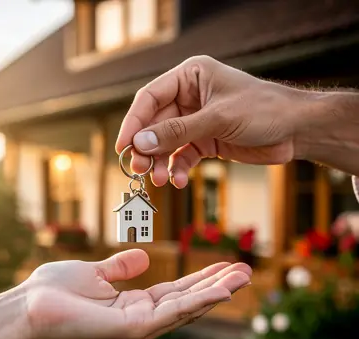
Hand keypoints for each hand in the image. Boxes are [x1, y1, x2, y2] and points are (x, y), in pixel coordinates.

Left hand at [23, 249, 250, 338]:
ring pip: (187, 307)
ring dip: (216, 292)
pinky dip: (200, 300)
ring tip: (242, 276)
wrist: (28, 307)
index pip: (174, 293)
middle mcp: (141, 322)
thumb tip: (144, 258)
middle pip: (187, 301)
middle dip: (216, 286)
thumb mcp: (95, 273)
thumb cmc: (55, 291)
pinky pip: (173, 311)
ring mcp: (139, 329)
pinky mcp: (133, 330)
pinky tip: (221, 289)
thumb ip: (121, 267)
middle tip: (243, 271)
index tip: (221, 266)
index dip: (199, 280)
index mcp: (133, 307)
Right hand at [116, 55, 308, 187]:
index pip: (150, 98)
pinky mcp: (204, 142)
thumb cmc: (262, 110)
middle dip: (146, 148)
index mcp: (190, 77)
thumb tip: (140, 143)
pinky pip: (183, 157)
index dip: (134, 122)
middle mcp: (189, 98)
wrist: (295, 131)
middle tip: (138, 169)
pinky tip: (179, 180)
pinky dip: (178, 169)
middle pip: (155, 124)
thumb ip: (178, 131)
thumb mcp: (218, 118)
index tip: (123, 146)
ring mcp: (195, 121)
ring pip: (166, 143)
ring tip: (158, 180)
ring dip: (160, 163)